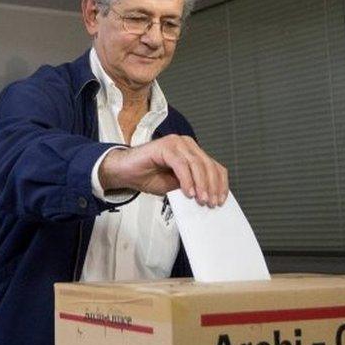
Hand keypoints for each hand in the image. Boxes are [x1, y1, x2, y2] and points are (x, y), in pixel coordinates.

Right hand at [99, 135, 228, 206]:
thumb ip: (191, 186)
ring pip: (197, 164)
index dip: (220, 184)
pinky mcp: (165, 146)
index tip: (220, 200)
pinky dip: (186, 179)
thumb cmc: (147, 176)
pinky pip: (181, 164)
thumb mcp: (175, 186)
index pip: (214, 166)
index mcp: (192, 152)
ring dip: (201, 184)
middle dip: (212, 186)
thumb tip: (206, 197)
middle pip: (208, 164)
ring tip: (201, 199)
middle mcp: (186, 144)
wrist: (124, 172)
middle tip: (211, 202)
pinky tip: (188, 192)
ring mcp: (176, 143)